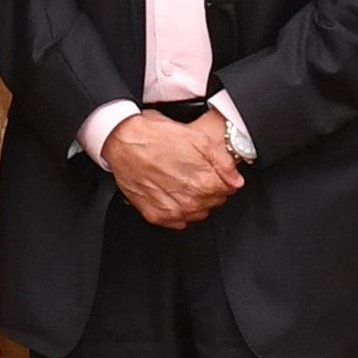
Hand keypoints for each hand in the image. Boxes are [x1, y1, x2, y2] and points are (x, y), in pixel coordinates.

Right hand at [102, 110, 243, 228]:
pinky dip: (176, 208)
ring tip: (180, 180)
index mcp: (205, 183)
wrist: (122, 141)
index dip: (221, 177)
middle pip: (213, 202)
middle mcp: (190, 202)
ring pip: (197, 213)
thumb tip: (235, 179)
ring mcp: (173, 212)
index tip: (211, 169)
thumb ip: (222, 161)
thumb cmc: (156, 136)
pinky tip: (169, 191)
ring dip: (193, 199)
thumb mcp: (198, 138)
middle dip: (208, 188)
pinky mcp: (156, 216)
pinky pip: (178, 221)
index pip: (229, 190)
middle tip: (193, 171)